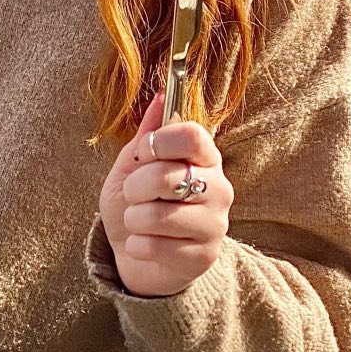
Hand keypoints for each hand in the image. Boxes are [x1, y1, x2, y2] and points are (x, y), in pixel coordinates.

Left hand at [99, 92, 233, 296]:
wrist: (132, 251)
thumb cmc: (134, 202)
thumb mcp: (133, 163)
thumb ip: (148, 132)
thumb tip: (162, 94)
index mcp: (204, 157)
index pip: (192, 135)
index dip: (158, 142)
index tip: (142, 154)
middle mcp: (219, 188)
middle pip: (170, 174)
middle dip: (136, 186)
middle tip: (133, 195)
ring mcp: (216, 224)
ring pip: (162, 214)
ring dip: (135, 218)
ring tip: (136, 221)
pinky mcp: (206, 257)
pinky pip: (160, 246)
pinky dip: (138, 245)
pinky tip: (141, 244)